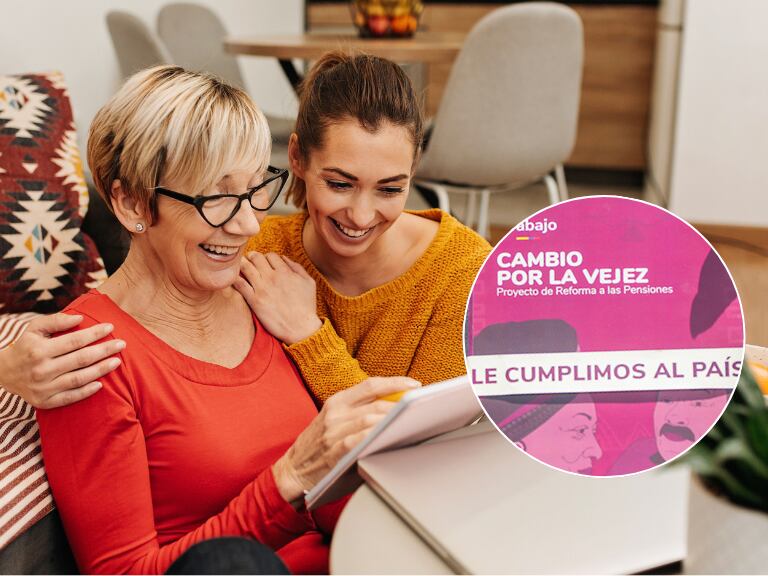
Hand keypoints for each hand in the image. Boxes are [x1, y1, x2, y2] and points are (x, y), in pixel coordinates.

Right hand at [0, 313, 124, 408]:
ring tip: (116, 361)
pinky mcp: (44, 402)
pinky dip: (86, 392)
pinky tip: (100, 384)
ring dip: (100, 370)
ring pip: (78, 379)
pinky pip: (70, 397)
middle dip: (104, 350)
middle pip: (80, 360)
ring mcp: (43, 388)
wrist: (3, 372)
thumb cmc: (25, 346)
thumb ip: (56, 320)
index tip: (111, 327)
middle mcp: (41, 370)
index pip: (74, 341)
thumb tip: (79, 318)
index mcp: (39, 350)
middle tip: (122, 344)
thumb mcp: (34, 328)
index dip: (94, 334)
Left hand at [234, 252, 322, 344]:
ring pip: (246, 267)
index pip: (270, 255)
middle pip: (256, 257)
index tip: (265, 263)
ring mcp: (262, 289)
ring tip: (241, 266)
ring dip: (242, 263)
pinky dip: (235, 278)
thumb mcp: (309, 282)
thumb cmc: (306, 306)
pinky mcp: (254, 301)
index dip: (267, 257)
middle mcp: (272, 278)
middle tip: (250, 260)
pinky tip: (234, 278)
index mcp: (285, 272)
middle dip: (253, 257)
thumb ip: (297, 267)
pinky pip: (240, 284)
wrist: (300, 327)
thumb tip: (283, 258)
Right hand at [272, 376, 421, 502]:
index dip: (395, 382)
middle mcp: (335, 412)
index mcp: (337, 401)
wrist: (292, 471)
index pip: (370, 385)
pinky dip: (375, 437)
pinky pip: (358, 440)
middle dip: (401, 405)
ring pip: (370, 419)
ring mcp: (333, 431)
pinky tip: (389, 437)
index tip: (414, 384)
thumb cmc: (320, 448)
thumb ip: (360, 415)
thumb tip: (397, 412)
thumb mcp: (335, 422)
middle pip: (375, 402)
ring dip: (392, 421)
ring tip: (410, 423)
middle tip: (419, 409)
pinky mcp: (333, 451)